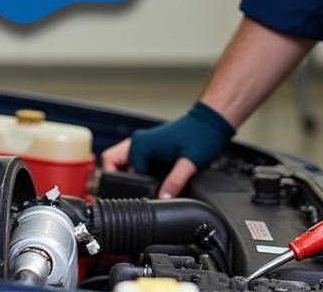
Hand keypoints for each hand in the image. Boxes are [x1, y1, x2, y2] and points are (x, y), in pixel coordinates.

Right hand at [101, 102, 234, 198]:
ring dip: (128, 177)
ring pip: (122, 163)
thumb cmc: (200, 135)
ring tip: (142, 189)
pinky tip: (150, 182)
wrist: (209, 123)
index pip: (119, 171)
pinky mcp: (150, 148)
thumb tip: (163, 200)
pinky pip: (134, 163)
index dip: (128, 187)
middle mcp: (138, 142)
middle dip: (117, 180)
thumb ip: (175, 182)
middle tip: (130, 194)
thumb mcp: (189, 162)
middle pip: (112, 163)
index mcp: (141, 143)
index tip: (137, 198)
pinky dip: (137, 174)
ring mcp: (143, 144)